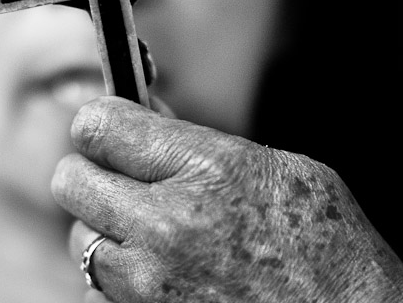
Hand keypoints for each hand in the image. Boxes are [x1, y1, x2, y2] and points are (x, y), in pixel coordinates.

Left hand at [52, 97, 402, 302]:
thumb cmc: (333, 250)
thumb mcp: (280, 169)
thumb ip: (201, 143)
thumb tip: (145, 118)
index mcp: (205, 170)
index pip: (98, 125)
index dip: (100, 122)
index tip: (109, 129)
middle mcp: (166, 225)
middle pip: (69, 180)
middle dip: (92, 173)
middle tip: (121, 177)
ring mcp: (150, 283)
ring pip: (79, 239)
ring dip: (104, 230)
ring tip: (151, 233)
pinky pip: (96, 290)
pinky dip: (116, 281)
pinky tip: (159, 275)